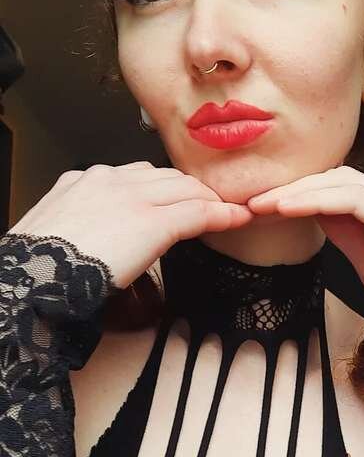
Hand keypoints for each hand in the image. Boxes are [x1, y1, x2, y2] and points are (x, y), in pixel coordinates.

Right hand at [8, 161, 253, 289]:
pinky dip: (222, 215)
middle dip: (193, 192)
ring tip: (227, 213)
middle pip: (168, 178)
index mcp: (85, 181)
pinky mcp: (152, 222)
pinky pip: (198, 214)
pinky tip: (238, 218)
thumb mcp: (58, 233)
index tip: (181, 200)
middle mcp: (110, 180)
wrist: (32, 280)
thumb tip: (101, 236)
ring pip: (186, 190)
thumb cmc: (38, 268)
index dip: (168, 189)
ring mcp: (133, 197)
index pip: (141, 176)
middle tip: (213, 207)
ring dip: (209, 201)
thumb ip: (85, 222)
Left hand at [247, 166, 363, 314]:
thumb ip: (347, 233)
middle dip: (295, 188)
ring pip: (344, 184)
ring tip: (264, 204)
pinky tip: (289, 209)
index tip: (266, 205)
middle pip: (340, 179)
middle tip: (255, 202)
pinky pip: (355, 200)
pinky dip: (317, 201)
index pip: (344, 186)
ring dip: (299, 193)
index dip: (303, 192)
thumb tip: (316, 211)